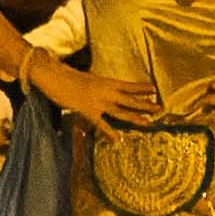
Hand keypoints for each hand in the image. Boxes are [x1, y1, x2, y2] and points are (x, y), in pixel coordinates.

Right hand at [28, 54, 155, 126]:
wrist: (54, 76)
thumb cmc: (67, 76)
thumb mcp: (87, 79)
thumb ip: (97, 86)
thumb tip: (103, 89)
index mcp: (105, 81)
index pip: (128, 85)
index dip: (141, 87)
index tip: (154, 89)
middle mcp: (105, 90)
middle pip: (130, 98)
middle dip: (145, 104)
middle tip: (160, 108)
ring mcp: (98, 101)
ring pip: (121, 110)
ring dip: (135, 117)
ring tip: (148, 122)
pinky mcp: (88, 110)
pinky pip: (102, 124)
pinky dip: (110, 132)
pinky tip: (118, 139)